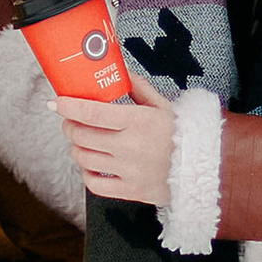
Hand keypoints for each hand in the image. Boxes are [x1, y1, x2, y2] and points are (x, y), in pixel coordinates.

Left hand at [58, 79, 174, 205]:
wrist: (206, 168)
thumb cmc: (183, 134)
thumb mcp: (164, 106)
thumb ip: (138, 87)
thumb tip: (120, 70)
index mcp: (139, 121)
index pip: (91, 112)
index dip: (68, 106)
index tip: (55, 103)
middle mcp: (130, 146)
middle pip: (81, 135)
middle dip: (69, 126)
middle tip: (70, 121)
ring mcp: (129, 171)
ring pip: (84, 158)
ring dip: (76, 147)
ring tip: (82, 141)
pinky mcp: (131, 191)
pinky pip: (94, 184)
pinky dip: (87, 174)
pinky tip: (92, 165)